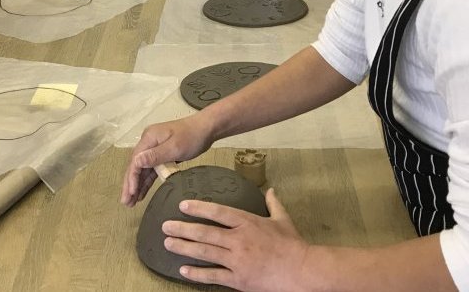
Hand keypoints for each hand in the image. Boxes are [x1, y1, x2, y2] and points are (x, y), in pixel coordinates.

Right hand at [121, 116, 214, 206]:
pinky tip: (142, 193)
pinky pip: (151, 170)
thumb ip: (155, 156)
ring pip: (143, 170)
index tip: (131, 193)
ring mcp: (155, 149)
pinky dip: (147, 181)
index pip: (135, 161)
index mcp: (148, 138)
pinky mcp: (162, 155)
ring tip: (131, 202)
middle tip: (126, 202)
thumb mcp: (174, 147)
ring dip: (137, 185)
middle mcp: (148, 143)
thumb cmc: (191, 137)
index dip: (132, 178)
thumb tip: (135, 162)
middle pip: (136, 166)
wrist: (206, 129)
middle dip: (130, 184)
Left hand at [163, 189, 310, 291]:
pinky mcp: (238, 279)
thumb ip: (273, 203)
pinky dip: (197, 273)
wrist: (302, 270)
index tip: (182, 205)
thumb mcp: (283, 219)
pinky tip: (183, 270)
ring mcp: (237, 260)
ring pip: (204, 252)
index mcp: (248, 222)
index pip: (218, 212)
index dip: (199, 208)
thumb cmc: (293, 245)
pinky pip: (213, 275)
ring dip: (184, 247)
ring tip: (168, 243)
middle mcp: (239, 239)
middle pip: (205, 232)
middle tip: (165, 226)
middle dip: (182, 229)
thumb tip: (271, 189)